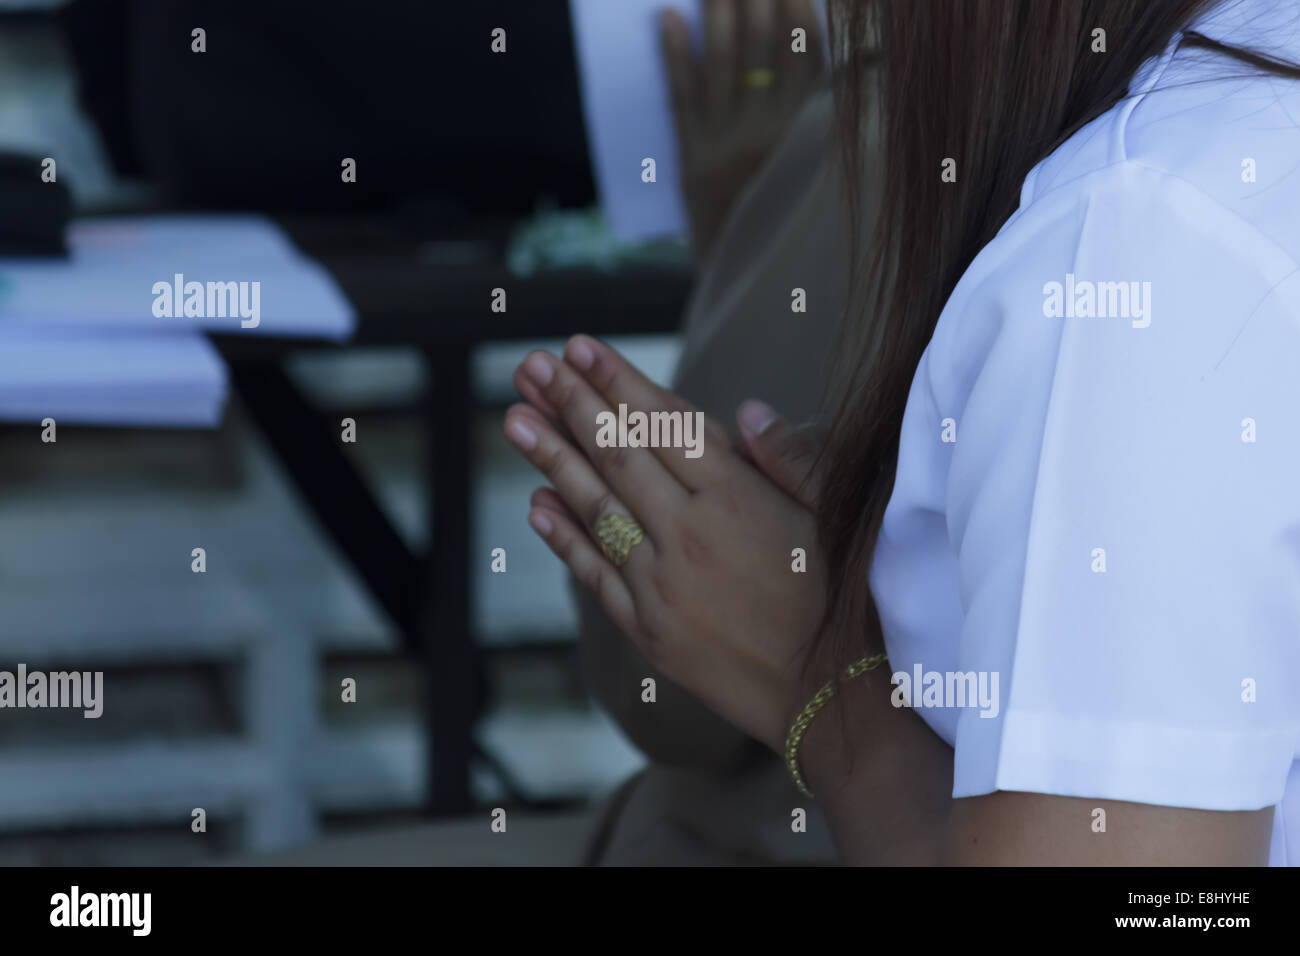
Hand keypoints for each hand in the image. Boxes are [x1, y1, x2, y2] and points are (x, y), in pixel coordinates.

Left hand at [504, 335, 827, 752]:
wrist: (836, 701)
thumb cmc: (847, 600)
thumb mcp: (836, 516)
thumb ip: (789, 459)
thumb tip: (746, 410)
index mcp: (740, 498)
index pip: (663, 425)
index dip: (618, 382)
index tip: (578, 347)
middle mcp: (692, 535)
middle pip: (619, 455)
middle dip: (571, 403)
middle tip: (530, 365)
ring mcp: (664, 586)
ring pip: (596, 509)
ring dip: (552, 460)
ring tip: (515, 418)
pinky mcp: (650, 631)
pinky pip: (595, 574)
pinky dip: (563, 537)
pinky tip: (537, 504)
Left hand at [662, 0, 825, 261]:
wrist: (748, 280)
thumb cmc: (792, 220)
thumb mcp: (825, 170)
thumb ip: (839, 114)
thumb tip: (869, 57)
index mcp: (807, 135)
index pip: (808, 54)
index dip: (798, 11)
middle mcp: (768, 136)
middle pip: (761, 48)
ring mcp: (725, 146)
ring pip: (721, 64)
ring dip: (717, 12)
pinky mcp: (691, 160)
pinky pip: (681, 100)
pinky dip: (673, 57)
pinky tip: (667, 17)